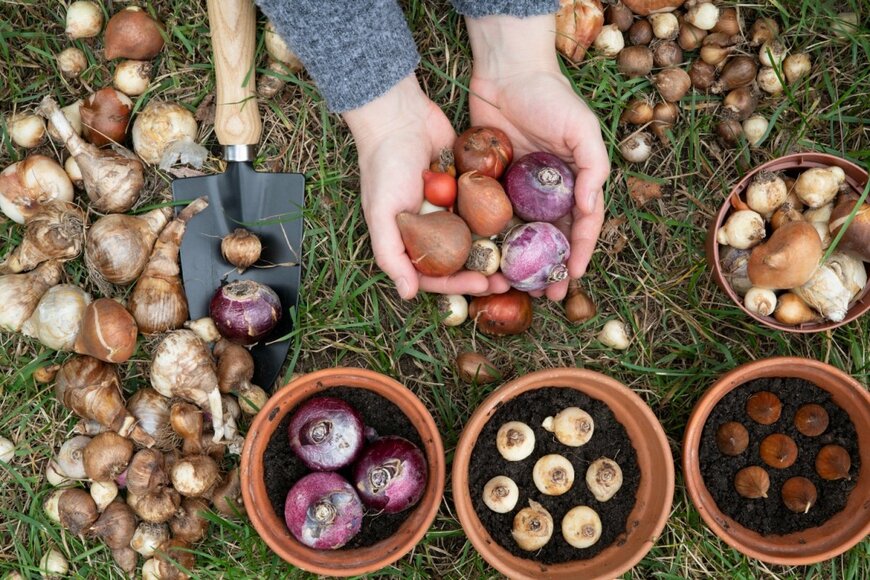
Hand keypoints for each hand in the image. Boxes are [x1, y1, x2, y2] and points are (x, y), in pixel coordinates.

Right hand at [344, 74, 509, 298]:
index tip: (482, 285)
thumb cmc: (384, 165)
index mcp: (410, 239)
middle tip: (508, 280)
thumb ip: (391, 255)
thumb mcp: (381, 213)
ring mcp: (452, 207)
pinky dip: (501, 218)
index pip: (436, 273)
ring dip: (497, 250)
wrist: (399, 116)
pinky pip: (487, 207)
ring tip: (520, 259)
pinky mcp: (468, 186)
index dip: (458, 284)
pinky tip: (523, 227)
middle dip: (484, 272)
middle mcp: (432, 228)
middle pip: (462, 260)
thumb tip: (408, 295)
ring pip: (478, 237)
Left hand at [465, 14, 609, 300]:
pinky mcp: (491, 184)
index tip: (572, 277)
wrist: (506, 72)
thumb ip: (593, 167)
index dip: (579, 252)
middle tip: (546, 295)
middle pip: (551, 238)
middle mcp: (548, 191)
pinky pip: (492, 217)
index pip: (582, 225)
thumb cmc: (550, 97)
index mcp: (575, 181)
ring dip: (521, 262)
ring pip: (522, 234)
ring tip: (516, 287)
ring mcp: (519, 190)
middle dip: (551, 268)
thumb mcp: (582, 128)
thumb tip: (591, 207)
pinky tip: (487, 259)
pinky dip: (492, 239)